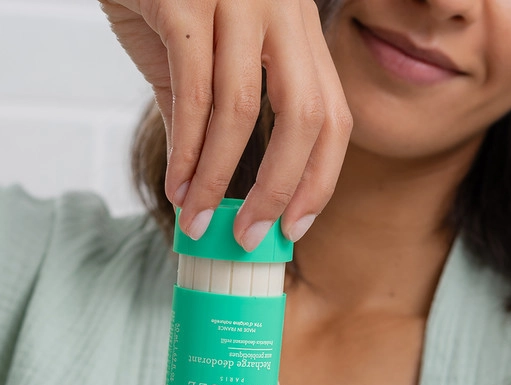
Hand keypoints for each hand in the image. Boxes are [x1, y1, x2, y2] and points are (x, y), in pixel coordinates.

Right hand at [100, 0, 351, 249]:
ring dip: (218, 178)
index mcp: (297, 31)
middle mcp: (281, 11)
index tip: (294, 228)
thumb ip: (211, 120)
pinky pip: (194, 93)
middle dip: (279, 190)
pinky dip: (187, 150)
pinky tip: (177, 184)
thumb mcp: (202, 62)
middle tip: (247, 236)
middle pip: (304, 117)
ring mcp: (239, 0)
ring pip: (243, 110)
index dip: (320, 179)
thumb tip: (213, 184)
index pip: (332, 116)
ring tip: (197, 217)